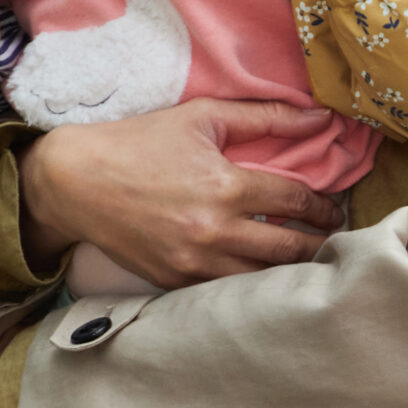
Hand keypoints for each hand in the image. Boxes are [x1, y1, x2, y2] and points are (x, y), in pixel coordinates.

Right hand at [18, 100, 346, 285]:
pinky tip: (265, 274)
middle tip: (335, 241)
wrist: (71, 183)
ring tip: (310, 261)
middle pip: (291, 249)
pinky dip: (251, 283)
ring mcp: (193, 262)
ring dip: (291, 270)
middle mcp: (214, 231)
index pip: (297, 203)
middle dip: (320, 245)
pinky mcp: (174, 282)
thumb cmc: (139, 143)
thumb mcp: (202, 117)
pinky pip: (227, 291)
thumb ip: (266, 117)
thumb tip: (321, 117)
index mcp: (227, 188)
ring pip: (263, 278)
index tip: (335, 211)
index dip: (324, 208)